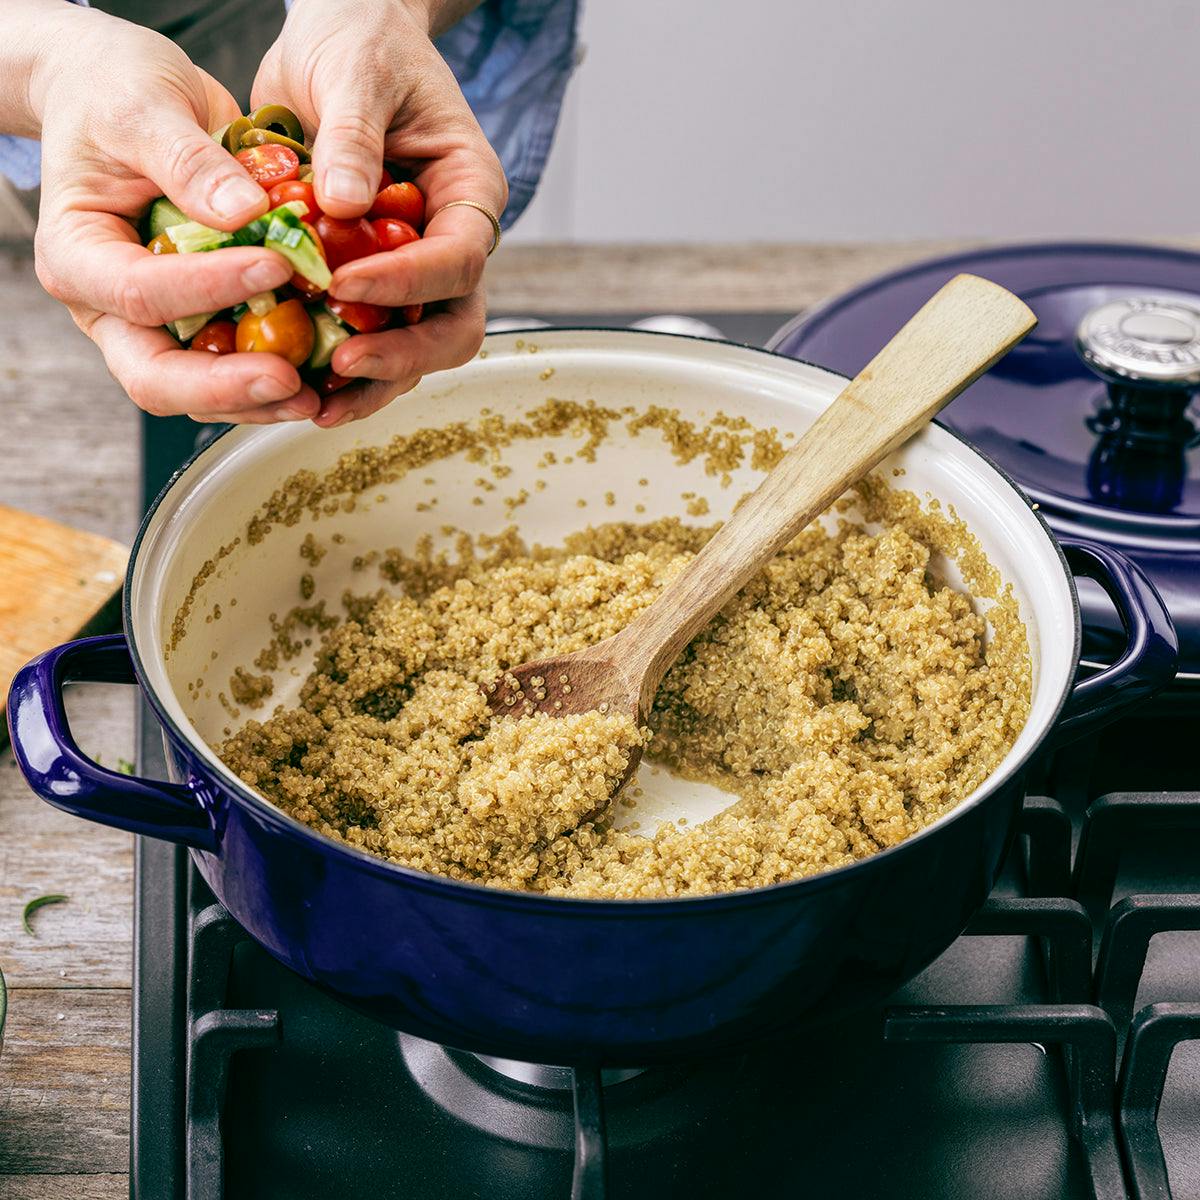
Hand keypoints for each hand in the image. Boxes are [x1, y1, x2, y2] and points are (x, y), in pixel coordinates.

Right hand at [29, 7, 318, 423]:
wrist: (123, 99)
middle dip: (226, 387)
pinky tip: (325, 377)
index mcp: (78, 253)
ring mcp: (155, 326)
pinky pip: (234, 371)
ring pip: (198, 394)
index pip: (139, 291)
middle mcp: (109, 306)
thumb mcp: (145, 106)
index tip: (277, 268)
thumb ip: (188, 160)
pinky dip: (277, 381)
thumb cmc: (119, 93)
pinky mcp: (198, 328)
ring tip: (320, 395)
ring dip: (259, 402)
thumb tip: (245, 213)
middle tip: (292, 382)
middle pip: (157, 377)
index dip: (207, 289)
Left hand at [252, 0, 506, 427]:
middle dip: (402, 354)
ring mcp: (414, 266)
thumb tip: (344, 204)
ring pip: (415, 345)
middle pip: (453, 324)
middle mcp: (450, 241)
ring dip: (372, 380)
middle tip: (343, 366)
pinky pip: (368, 333)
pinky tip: (300, 383)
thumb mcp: (356, 73)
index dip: (409, 282)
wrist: (338, 36)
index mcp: (469, 192)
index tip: (345, 285)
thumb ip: (355, 137)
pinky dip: (338, 363)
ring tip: (316, 402)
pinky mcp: (372, 278)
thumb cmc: (361, 41)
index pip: (459, 257)